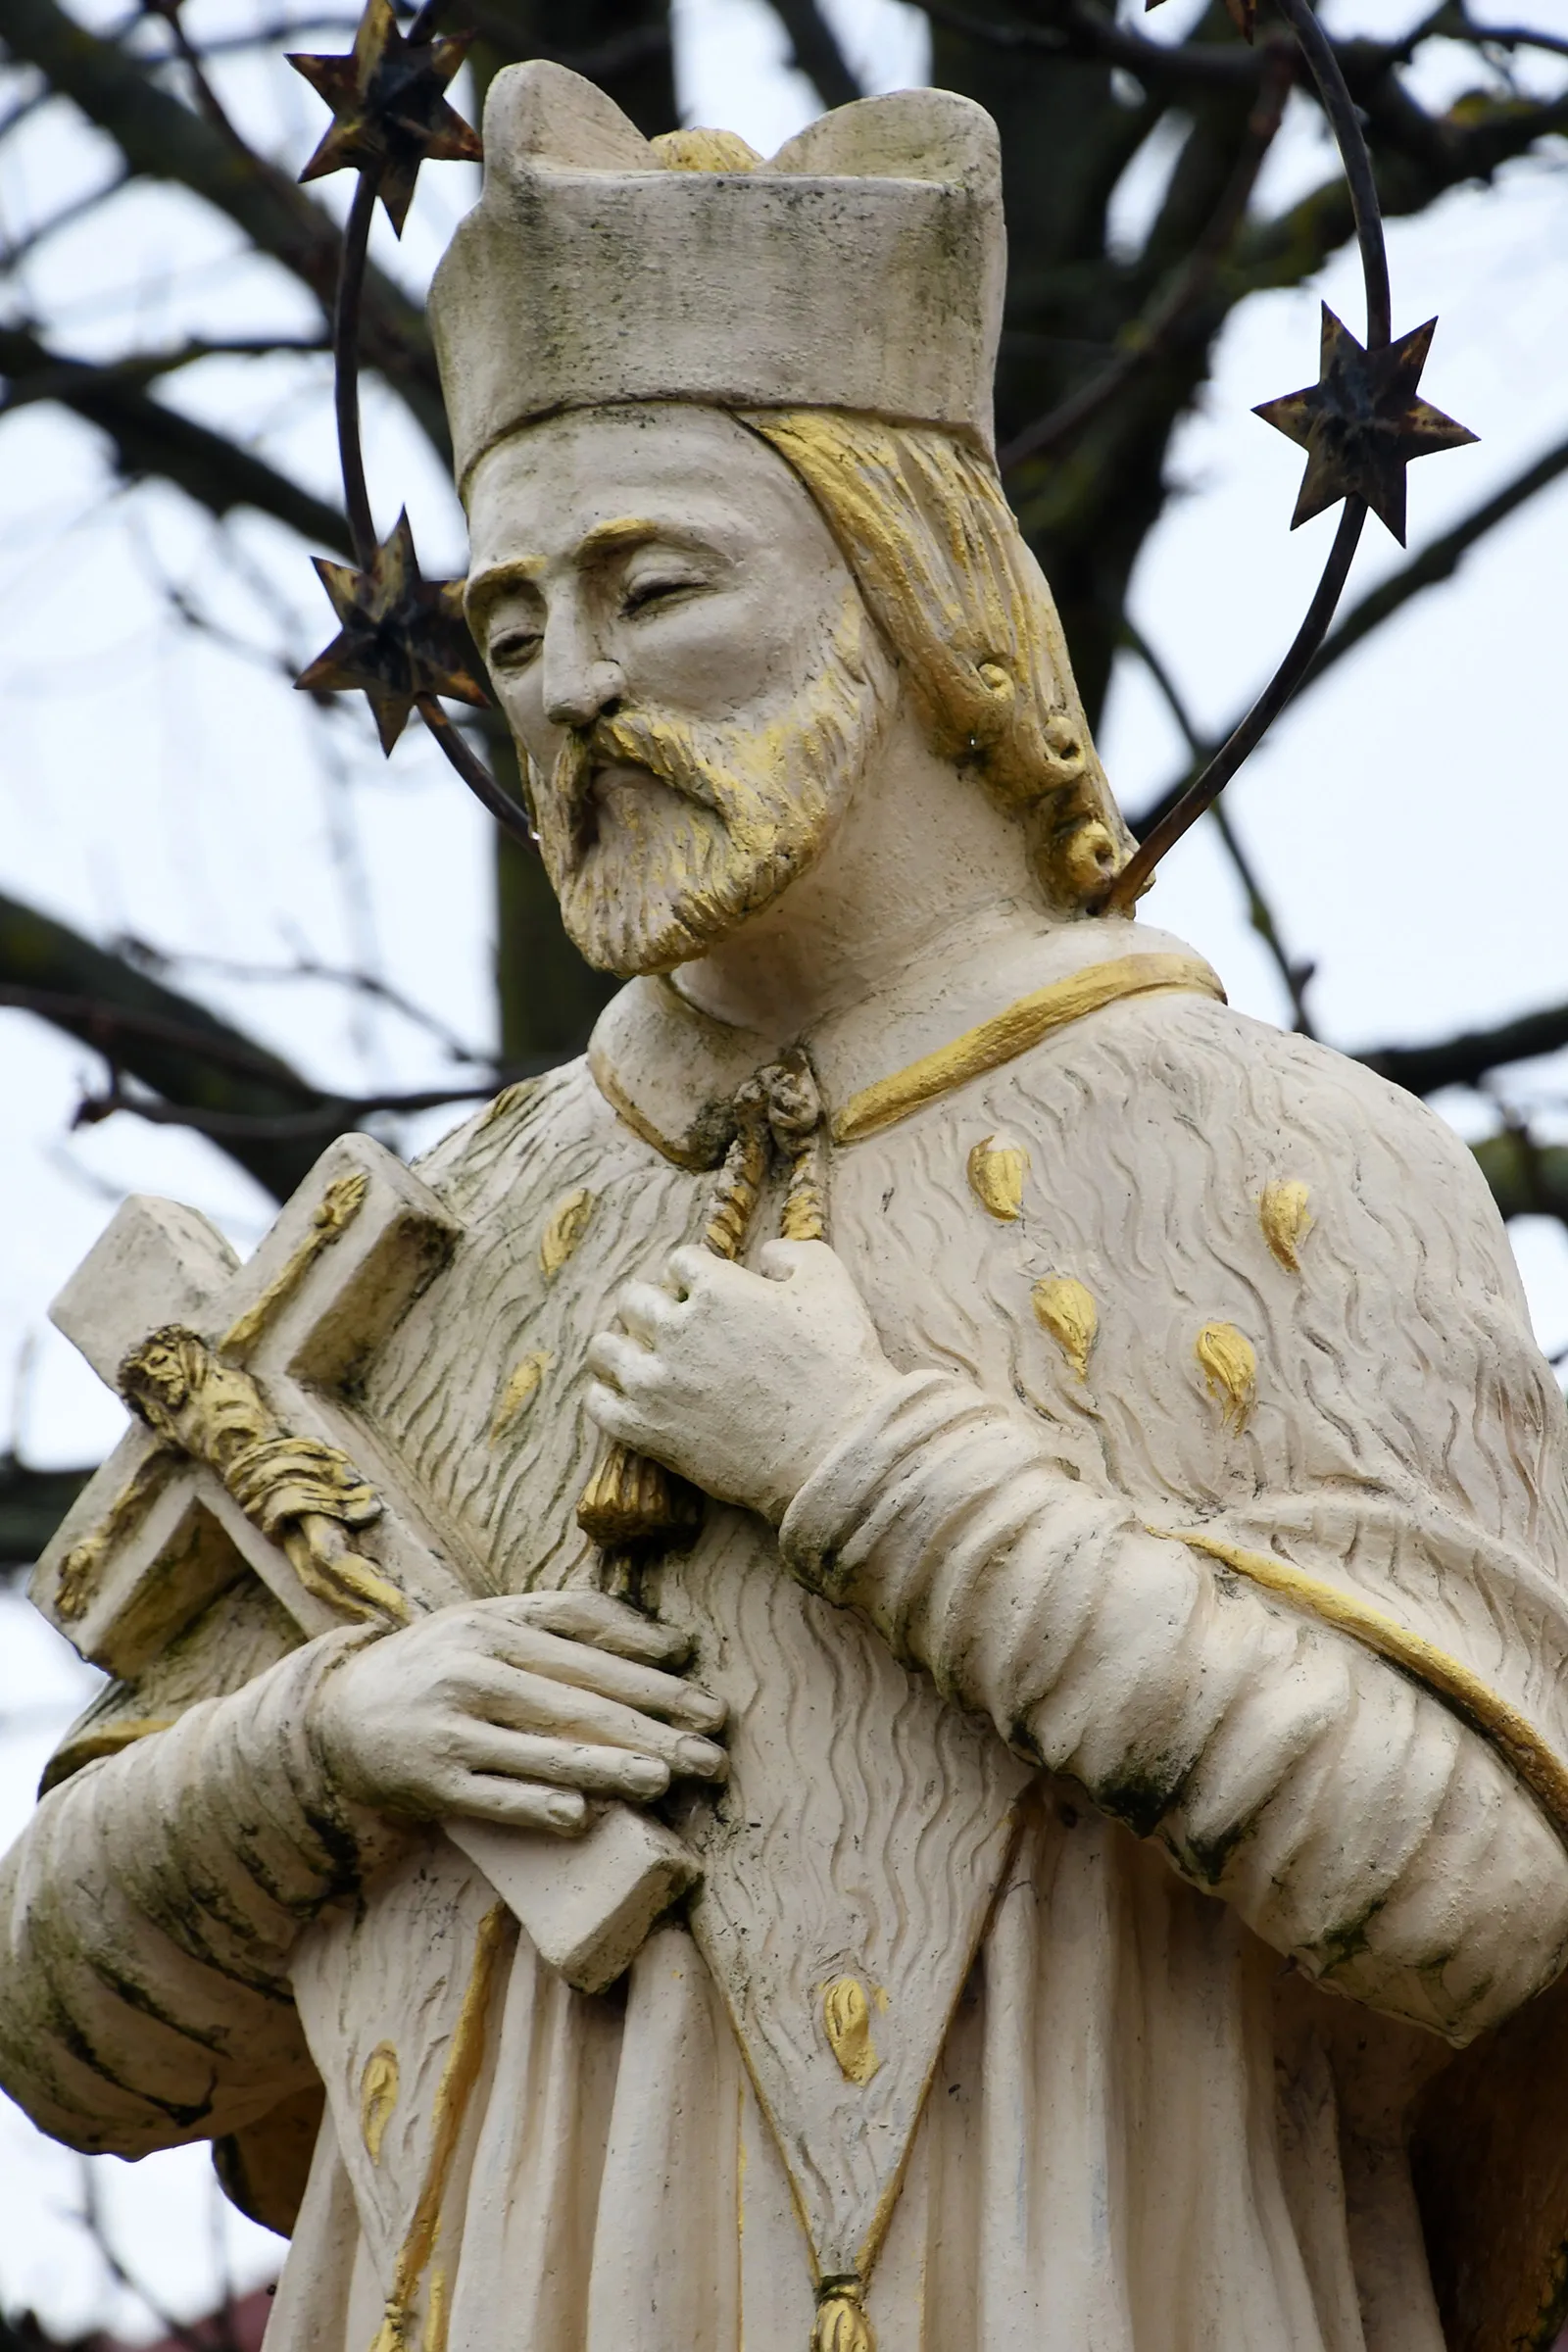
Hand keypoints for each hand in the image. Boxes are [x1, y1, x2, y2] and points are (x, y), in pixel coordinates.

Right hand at [313, 1590, 726, 1837]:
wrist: (338, 1713)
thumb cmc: (441, 1663)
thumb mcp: (492, 1622)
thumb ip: (570, 1622)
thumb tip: (669, 1643)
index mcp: (495, 1624)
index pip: (589, 1648)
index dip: (654, 1675)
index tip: (707, 1703)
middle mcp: (474, 1671)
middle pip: (578, 1701)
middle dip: (653, 1729)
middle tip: (710, 1753)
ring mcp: (451, 1729)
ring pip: (543, 1751)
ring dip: (609, 1768)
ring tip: (664, 1781)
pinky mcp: (431, 1784)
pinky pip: (492, 1798)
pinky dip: (535, 1807)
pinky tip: (579, 1817)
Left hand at [586, 1240, 903, 1523]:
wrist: (835, 1449)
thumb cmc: (839, 1365)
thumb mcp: (830, 1283)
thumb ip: (793, 1253)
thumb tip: (765, 1255)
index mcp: (716, 1289)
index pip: (680, 1263)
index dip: (694, 1276)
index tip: (704, 1293)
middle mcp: (676, 1330)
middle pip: (633, 1299)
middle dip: (653, 1305)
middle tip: (671, 1325)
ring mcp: (656, 1382)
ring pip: (605, 1349)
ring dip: (619, 1347)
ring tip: (636, 1358)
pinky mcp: (648, 1431)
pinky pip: (599, 1404)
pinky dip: (605, 1396)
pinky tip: (623, 1397)